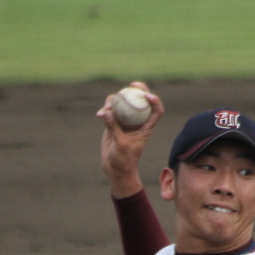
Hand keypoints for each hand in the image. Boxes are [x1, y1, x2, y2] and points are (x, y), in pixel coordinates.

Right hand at [97, 81, 163, 197]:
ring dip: (115, 101)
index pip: (156, 111)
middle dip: (137, 90)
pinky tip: (98, 114)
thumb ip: (114, 127)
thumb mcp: (120, 144)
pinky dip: (104, 111)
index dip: (155, 101)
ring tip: (107, 107)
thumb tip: (107, 111)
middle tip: (131, 85)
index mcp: (146, 127)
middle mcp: (137, 121)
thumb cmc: (124, 160)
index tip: (147, 96)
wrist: (115, 169)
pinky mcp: (113, 123)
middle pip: (140, 101)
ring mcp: (125, 121)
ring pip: (123, 103)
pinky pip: (110, 111)